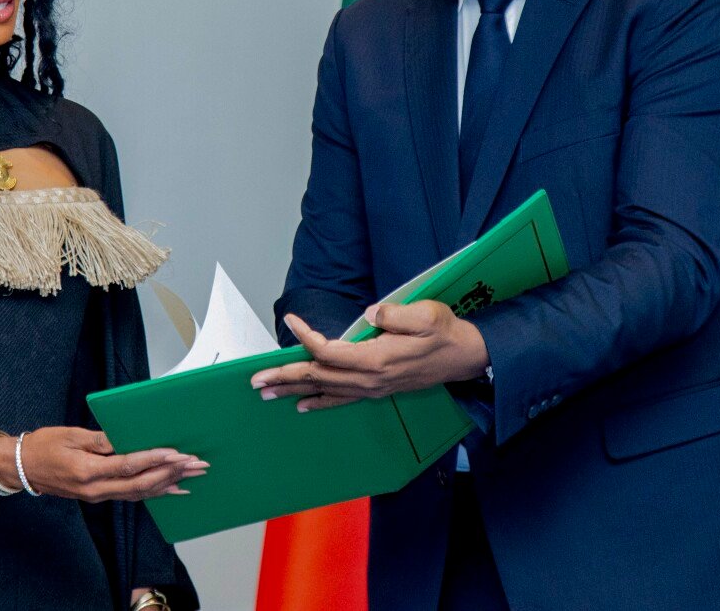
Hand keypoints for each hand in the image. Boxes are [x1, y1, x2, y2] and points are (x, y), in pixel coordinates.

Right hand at [0, 427, 206, 502]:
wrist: (20, 468)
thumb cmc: (42, 446)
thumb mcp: (70, 435)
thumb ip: (100, 439)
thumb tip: (125, 438)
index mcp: (86, 471)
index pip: (127, 466)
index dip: (153, 459)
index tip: (175, 453)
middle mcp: (94, 489)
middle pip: (139, 484)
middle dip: (171, 473)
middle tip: (196, 464)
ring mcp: (97, 496)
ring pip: (139, 493)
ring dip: (168, 483)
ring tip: (192, 475)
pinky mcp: (99, 496)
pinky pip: (131, 496)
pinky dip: (154, 492)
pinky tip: (172, 489)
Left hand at [250, 303, 489, 410]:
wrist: (465, 357)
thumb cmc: (445, 332)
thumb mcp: (426, 314)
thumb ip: (396, 315)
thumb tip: (369, 314)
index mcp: (377, 359)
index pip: (330, 351)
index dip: (306, 337)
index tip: (290, 320)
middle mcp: (370, 378)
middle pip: (318, 376)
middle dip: (284, 377)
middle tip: (254, 380)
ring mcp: (372, 387)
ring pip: (325, 390)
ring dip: (294, 391)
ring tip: (266, 393)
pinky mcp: (377, 390)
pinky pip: (341, 399)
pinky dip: (319, 402)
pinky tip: (302, 405)